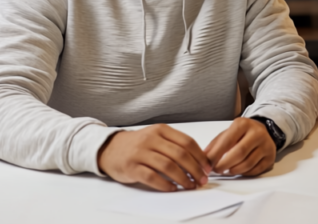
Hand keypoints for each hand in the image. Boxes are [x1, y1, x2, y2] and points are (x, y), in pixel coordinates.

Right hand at [97, 124, 211, 190]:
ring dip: (183, 178)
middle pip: (180, 155)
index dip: (200, 156)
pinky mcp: (131, 167)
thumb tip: (199, 160)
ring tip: (190, 185)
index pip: (187, 142)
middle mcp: (151, 139)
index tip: (207, 168)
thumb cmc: (139, 144)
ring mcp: (140, 153)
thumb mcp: (156, 137)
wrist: (110, 149)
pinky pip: (152, 177)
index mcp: (161, 130)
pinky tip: (172, 188)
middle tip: (202, 180)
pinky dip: (165, 184)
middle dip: (195, 169)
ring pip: (168, 166)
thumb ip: (175, 144)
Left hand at [204, 117, 276, 176]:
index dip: (216, 155)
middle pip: (239, 153)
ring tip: (226, 170)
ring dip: (234, 170)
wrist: (263, 131)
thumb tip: (203, 157)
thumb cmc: (242, 133)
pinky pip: (255, 170)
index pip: (228, 141)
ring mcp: (266, 145)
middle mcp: (257, 133)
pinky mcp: (270, 157)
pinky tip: (238, 170)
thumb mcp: (228, 132)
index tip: (208, 164)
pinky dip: (244, 173)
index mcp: (243, 124)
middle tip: (216, 170)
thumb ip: (216, 144)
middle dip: (224, 164)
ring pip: (247, 164)